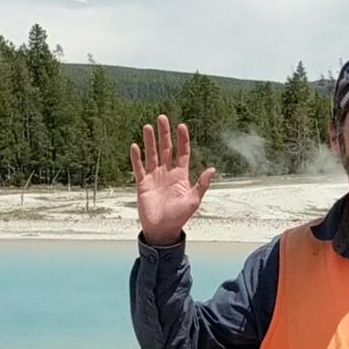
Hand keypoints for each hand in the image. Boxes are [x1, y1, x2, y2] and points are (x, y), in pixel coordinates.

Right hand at [129, 114, 214, 245]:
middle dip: (164, 134)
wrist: (162, 230)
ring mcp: (154, 178)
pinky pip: (139, 168)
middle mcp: (167, 174)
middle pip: (166, 149)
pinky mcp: (142, 184)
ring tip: (148, 126)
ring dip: (150, 141)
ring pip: (152, 155)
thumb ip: (202, 184)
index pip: (182, 153)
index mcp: (181, 176)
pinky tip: (135, 146)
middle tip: (162, 117)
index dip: (182, 140)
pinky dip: (136, 158)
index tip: (182, 126)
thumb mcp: (193, 200)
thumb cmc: (179, 217)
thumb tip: (213, 169)